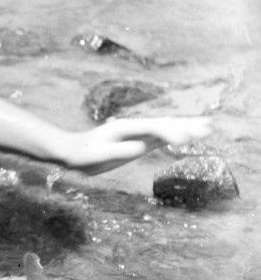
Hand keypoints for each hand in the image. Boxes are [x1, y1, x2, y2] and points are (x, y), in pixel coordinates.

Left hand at [59, 116, 212, 175]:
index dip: (169, 133)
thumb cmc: (82, 155)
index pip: (152, 128)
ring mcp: (136, 134)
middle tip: (208, 125)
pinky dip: (174, 136)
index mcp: (125, 128)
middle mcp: (133, 128)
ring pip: (165, 129)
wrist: (72, 152)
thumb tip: (139, 148)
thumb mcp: (98, 155)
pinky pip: (159, 137)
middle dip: (186, 125)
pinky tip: (184, 137)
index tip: (184, 140)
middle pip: (164, 124)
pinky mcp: (136, 142)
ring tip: (206, 126)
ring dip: (184, 128)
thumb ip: (118, 151)